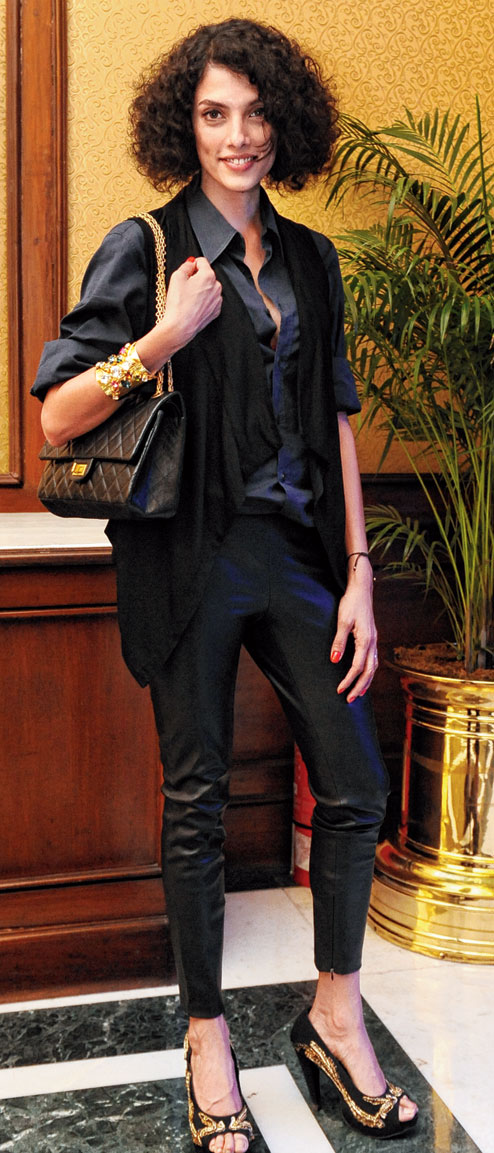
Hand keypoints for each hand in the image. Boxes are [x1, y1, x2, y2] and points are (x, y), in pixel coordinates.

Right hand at [161, 256, 222, 347]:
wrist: (181, 327)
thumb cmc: (178, 304)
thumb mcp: (176, 277)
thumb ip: (186, 266)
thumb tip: (191, 263)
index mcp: (208, 276)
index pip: (202, 261)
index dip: (192, 265)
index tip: (186, 271)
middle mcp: (217, 287)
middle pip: (206, 275)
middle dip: (196, 278)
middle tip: (185, 287)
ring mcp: (217, 300)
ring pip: (208, 288)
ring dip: (200, 290)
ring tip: (188, 298)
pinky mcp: (215, 311)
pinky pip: (210, 301)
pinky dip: (203, 301)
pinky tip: (193, 306)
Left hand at [330, 564, 377, 702]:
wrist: (361, 589)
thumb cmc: (351, 603)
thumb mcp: (342, 621)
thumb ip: (339, 641)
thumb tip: (335, 660)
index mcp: (366, 640)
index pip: (358, 667)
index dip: (348, 680)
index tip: (339, 690)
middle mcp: (373, 643)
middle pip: (369, 672)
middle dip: (359, 687)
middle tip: (349, 699)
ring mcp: (374, 641)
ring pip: (374, 667)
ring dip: (366, 682)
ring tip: (358, 694)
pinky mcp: (372, 638)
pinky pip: (373, 660)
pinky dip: (369, 672)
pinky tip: (364, 676)